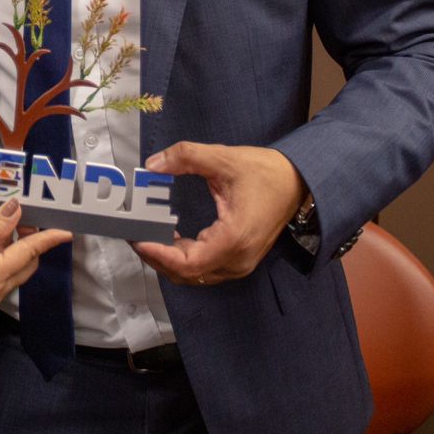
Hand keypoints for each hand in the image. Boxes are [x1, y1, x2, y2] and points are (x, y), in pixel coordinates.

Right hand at [0, 198, 70, 309]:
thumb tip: (17, 210)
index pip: (29, 253)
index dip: (48, 239)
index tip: (66, 231)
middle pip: (27, 264)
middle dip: (30, 241)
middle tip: (22, 217)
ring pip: (16, 269)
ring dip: (16, 248)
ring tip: (5, 224)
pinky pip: (3, 273)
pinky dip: (3, 256)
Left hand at [131, 142, 305, 286]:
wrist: (299, 181)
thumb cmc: (265, 172)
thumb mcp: (223, 158)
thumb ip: (186, 157)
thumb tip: (152, 165)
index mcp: (234, 239)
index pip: (187, 263)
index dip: (157, 254)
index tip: (136, 238)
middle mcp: (237, 260)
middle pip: (187, 274)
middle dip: (156, 257)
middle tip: (134, 234)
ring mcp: (240, 264)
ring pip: (195, 275)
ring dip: (168, 260)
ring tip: (147, 235)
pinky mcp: (240, 259)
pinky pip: (205, 268)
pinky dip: (183, 258)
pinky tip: (170, 238)